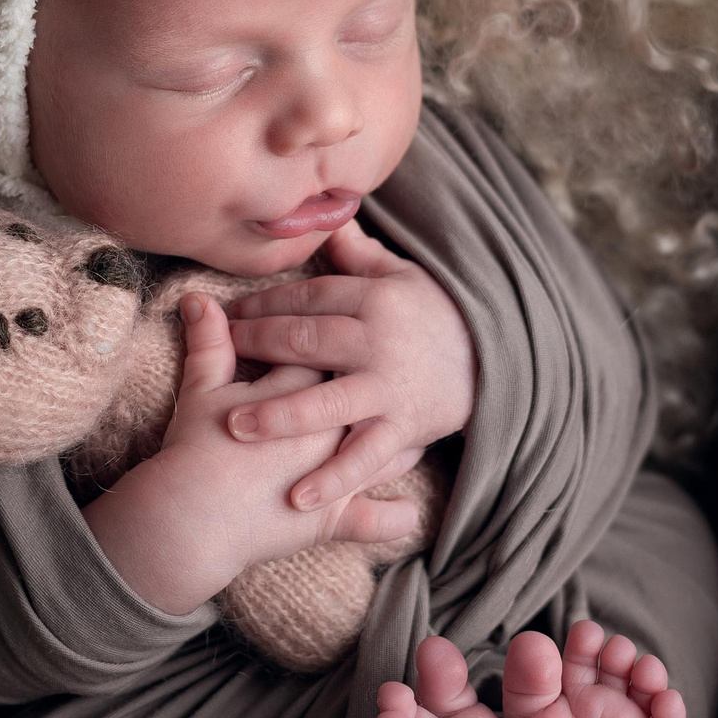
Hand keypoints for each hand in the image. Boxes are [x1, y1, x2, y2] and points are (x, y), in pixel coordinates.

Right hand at [81, 294, 428, 614]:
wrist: (190, 521)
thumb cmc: (193, 452)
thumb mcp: (199, 392)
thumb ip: (207, 343)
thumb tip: (198, 299)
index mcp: (302, 391)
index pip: (327, 355)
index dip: (330, 344)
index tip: (337, 336)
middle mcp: (331, 430)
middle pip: (361, 397)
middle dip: (371, 385)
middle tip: (379, 372)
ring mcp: (338, 475)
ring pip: (382, 452)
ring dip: (399, 442)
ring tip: (408, 431)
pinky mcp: (335, 522)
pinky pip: (376, 522)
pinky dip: (392, 519)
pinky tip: (407, 512)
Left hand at [223, 218, 476, 512]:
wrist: (499, 361)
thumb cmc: (440, 316)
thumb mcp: (404, 276)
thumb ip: (359, 255)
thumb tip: (326, 219)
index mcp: (374, 299)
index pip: (306, 297)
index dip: (262, 304)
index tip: (226, 314)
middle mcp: (378, 342)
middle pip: (306, 341)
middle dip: (257, 347)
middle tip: (218, 355)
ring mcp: (389, 388)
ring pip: (327, 401)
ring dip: (280, 414)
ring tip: (235, 425)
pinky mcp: (405, 429)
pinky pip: (364, 456)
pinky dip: (333, 478)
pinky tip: (298, 497)